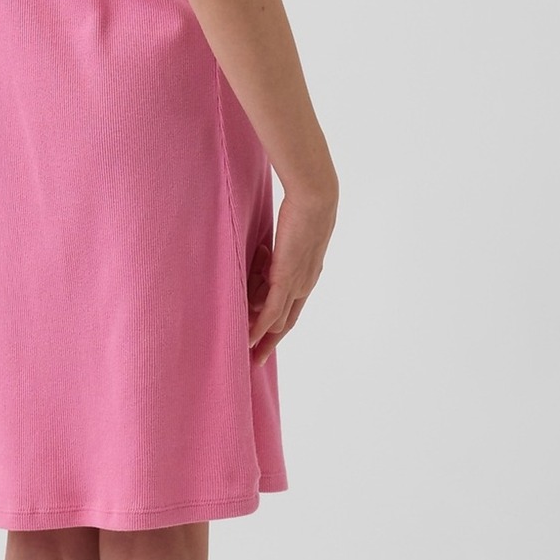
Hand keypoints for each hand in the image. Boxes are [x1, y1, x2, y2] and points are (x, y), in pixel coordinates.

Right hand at [246, 183, 336, 366]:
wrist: (315, 198)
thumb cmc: (304, 208)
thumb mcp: (290, 234)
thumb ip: (278, 251)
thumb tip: (263, 255)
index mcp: (307, 275)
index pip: (292, 308)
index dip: (279, 326)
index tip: (266, 340)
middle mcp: (305, 285)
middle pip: (287, 323)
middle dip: (271, 343)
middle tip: (256, 360)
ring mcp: (297, 284)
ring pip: (278, 319)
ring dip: (259, 332)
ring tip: (244, 343)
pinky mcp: (286, 279)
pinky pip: (273, 311)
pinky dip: (261, 327)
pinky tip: (250, 339)